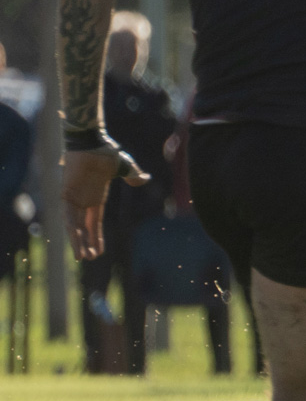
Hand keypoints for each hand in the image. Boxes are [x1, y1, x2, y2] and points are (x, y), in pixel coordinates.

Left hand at [62, 142, 149, 259]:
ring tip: (82, 258)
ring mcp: (73, 199)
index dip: (96, 236)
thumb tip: (145, 179)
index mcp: (94, 197)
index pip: (94, 222)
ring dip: (78, 242)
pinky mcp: (66, 196)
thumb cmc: (106, 152)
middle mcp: (82, 201)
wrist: (92, 141)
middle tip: (89, 259)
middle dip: (86, 243)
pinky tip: (75, 243)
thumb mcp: (124, 167)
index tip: (99, 251)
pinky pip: (68, 218)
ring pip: (74, 227)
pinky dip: (71, 231)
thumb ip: (132, 175)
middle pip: (83, 228)